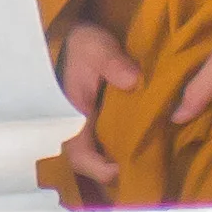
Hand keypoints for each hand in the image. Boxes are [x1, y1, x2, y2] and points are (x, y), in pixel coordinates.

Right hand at [54, 19, 143, 192]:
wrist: (71, 39)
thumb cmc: (82, 46)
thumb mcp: (97, 48)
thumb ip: (112, 62)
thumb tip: (133, 81)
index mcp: (69, 116)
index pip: (78, 154)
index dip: (98, 168)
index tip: (121, 169)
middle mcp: (71, 127)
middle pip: (85, 163)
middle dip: (108, 172)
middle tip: (140, 169)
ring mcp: (80, 126)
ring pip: (91, 155)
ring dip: (112, 161)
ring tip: (142, 161)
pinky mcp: (89, 122)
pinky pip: (98, 143)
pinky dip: (114, 149)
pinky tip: (137, 145)